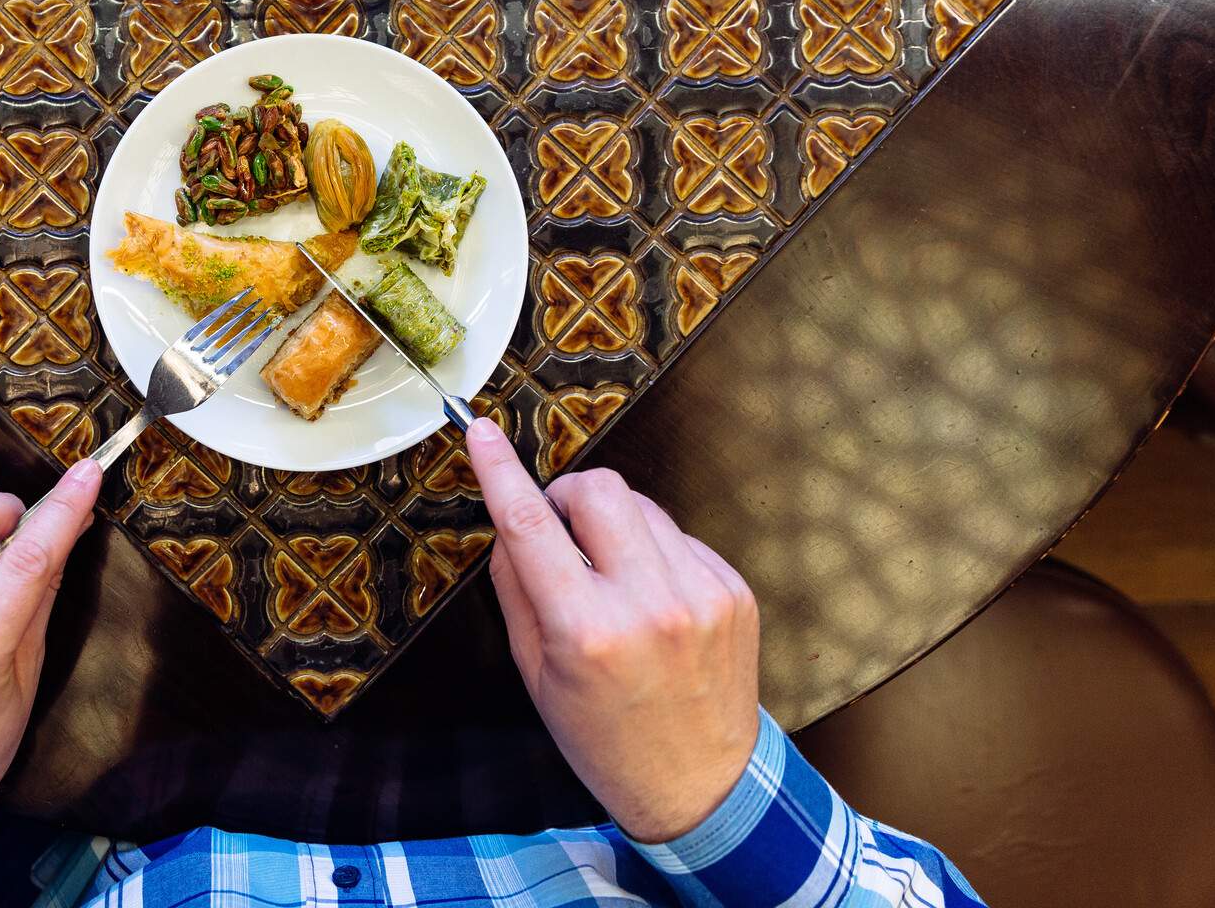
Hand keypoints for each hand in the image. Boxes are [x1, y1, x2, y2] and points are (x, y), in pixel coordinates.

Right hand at [466, 419, 759, 843]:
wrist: (702, 785)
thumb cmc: (605, 738)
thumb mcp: (536, 674)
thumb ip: (517, 589)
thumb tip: (510, 521)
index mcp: (585, 630)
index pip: (529, 524)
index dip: (499, 470)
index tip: (481, 431)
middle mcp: (648, 604)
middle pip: (599, 489)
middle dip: (569, 494)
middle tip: (561, 530)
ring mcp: (700, 594)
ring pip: (642, 506)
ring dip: (614, 525)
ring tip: (613, 580)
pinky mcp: (733, 591)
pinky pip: (680, 538)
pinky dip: (655, 555)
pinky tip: (654, 602)